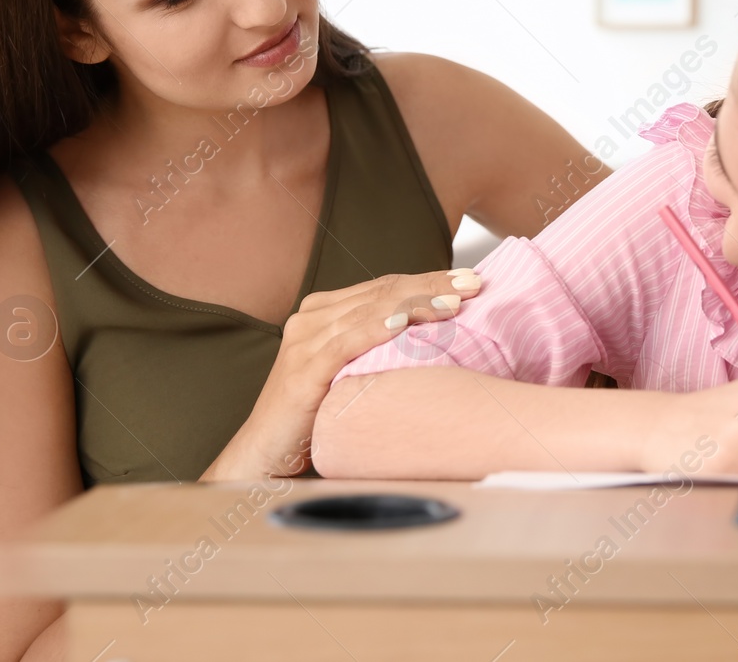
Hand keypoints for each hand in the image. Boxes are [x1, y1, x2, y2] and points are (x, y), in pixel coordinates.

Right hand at [202, 269, 480, 479]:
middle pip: (383, 292)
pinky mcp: (302, 370)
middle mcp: (312, 318)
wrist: (264, 457)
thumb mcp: (353, 374)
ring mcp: (305, 341)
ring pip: (371, 310)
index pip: (386, 287)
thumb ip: (381, 351)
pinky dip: (377, 328)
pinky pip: (346, 341)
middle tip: (473, 283)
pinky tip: (404, 322)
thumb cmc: (317, 419)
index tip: (469, 280)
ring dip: (416, 303)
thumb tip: (441, 340)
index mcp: (324, 313)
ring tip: (453, 301)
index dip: (428, 280)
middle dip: (431, 285)